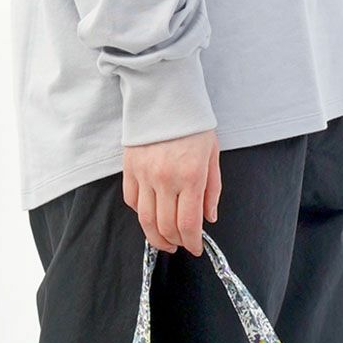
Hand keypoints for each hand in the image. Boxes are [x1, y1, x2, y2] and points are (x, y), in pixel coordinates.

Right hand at [122, 129, 220, 255]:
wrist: (164, 94)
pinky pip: (132, 202)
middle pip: (166, 227)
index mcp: (190, 176)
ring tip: (165, 241)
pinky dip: (142, 215)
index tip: (196, 248)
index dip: (192, 243)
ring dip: (156, 237)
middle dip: (176, 242)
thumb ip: (211, 190)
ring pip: (146, 220)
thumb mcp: (212, 155)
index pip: (189, 224)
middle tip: (181, 244)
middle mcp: (165, 179)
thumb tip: (209, 218)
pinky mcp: (130, 168)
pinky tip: (152, 216)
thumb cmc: (192, 124)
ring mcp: (144, 174)